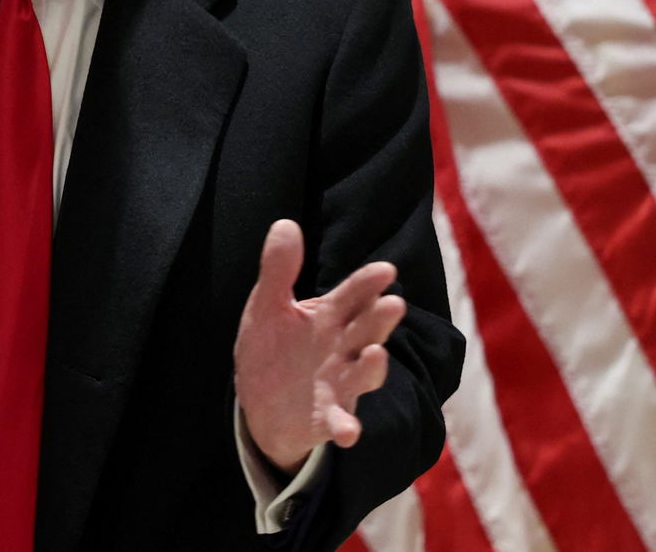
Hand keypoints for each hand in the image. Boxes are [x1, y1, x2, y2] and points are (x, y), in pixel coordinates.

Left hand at [234, 219, 405, 474]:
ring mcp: (339, 384)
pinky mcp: (328, 418)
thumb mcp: (267, 306)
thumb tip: (285, 223)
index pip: (353, 295)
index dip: (368, 284)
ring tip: (377, 355)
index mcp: (329, 317)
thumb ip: (278, 270)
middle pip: (366, 331)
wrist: (262, 405)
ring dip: (373, 368)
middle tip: (392, 303)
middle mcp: (342, 349)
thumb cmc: (273, 348)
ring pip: (363, 374)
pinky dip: (346, 426)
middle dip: (379, 319)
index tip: (385, 270)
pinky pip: (340, 422)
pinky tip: (349, 432)